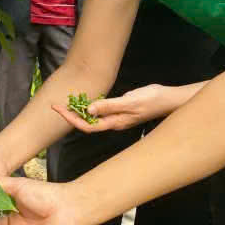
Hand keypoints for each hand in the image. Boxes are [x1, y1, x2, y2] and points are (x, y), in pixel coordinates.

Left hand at [51, 84, 177, 132]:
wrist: (168, 99)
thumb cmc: (151, 101)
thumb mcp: (129, 101)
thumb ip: (109, 106)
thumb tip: (88, 110)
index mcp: (114, 123)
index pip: (86, 125)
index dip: (70, 118)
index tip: (57, 108)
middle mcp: (113, 122)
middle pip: (86, 123)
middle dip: (70, 115)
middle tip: (56, 104)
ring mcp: (117, 117)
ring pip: (93, 117)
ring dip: (79, 111)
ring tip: (66, 102)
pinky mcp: (120, 110)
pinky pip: (101, 111)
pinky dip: (90, 106)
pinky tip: (85, 101)